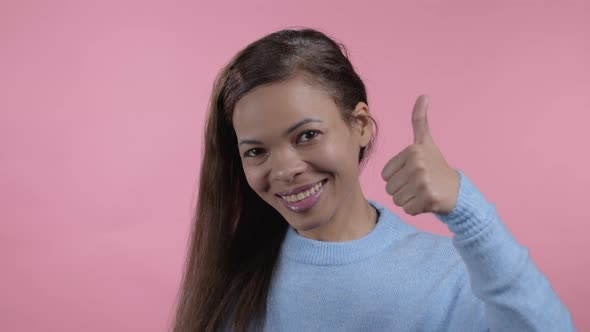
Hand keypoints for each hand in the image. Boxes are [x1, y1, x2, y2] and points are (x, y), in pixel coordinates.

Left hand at [381, 95, 459, 215]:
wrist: (458, 190)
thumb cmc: (436, 166)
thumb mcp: (425, 142)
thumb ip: (420, 120)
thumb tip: (423, 95)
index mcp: (412, 151)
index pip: (385, 175)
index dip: (397, 177)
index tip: (414, 172)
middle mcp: (417, 165)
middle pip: (389, 188)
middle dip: (402, 189)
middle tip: (419, 184)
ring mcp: (423, 182)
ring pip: (396, 199)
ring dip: (407, 199)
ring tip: (422, 191)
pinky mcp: (428, 198)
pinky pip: (406, 209)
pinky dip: (415, 209)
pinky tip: (427, 201)